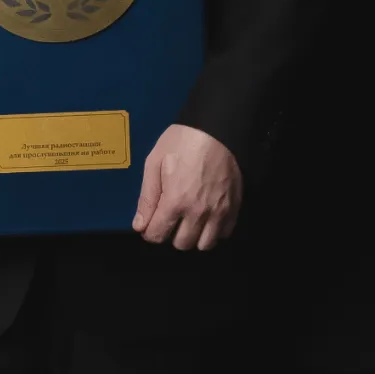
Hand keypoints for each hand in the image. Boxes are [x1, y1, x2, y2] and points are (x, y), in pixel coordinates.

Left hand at [131, 124, 241, 250]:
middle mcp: (198, 213)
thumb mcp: (155, 163)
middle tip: (171, 218)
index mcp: (175, 201)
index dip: (150, 232)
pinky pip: (224, 233)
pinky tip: (207, 218)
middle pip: (181, 244)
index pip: (157, 235)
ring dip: (194, 237)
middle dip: (171, 234)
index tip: (151, 223)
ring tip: (189, 221)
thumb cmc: (182, 141)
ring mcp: (219, 211)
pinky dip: (214, 231)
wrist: (217, 128)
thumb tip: (139, 226)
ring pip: (205, 245)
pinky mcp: (234, 206)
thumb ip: (147, 197)